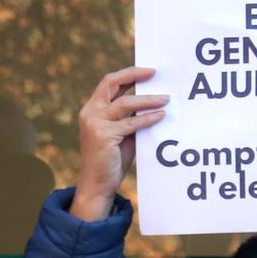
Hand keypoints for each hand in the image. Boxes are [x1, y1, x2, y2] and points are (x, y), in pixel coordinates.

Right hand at [69, 69, 165, 221]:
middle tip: (154, 73)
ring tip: (166, 99)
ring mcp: (95, 123)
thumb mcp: (120, 134)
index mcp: (92, 110)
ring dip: (148, 99)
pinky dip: (148, 118)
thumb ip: (129, 119)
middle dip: (133, 75)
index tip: (148, 72)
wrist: (97, 185)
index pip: (109, 84)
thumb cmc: (110, 161)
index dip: (128, 75)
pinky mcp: (104, 135)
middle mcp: (90, 113)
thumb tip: (152, 103)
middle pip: (111, 83)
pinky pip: (131, 123)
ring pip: (125, 103)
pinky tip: (161, 116)